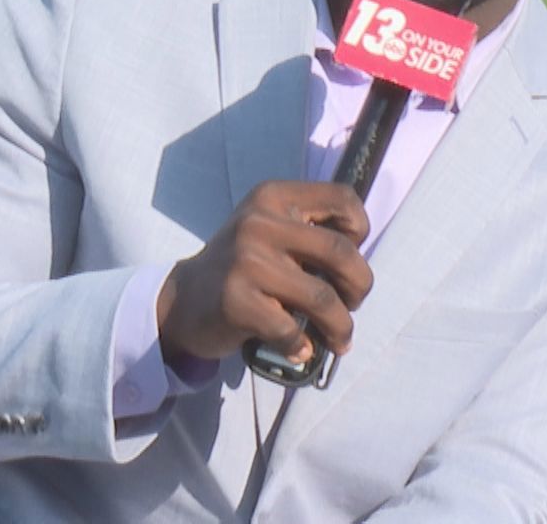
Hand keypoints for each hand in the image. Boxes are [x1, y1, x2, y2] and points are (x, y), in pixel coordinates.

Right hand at [156, 181, 373, 367]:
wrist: (184, 301)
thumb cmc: (244, 266)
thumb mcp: (273, 230)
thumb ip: (313, 235)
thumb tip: (361, 271)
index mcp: (274, 197)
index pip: (342, 198)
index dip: (360, 228)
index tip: (353, 254)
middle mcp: (260, 223)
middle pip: (340, 252)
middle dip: (360, 285)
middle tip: (354, 303)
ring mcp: (246, 261)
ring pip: (322, 298)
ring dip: (340, 326)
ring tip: (340, 339)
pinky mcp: (236, 301)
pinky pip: (291, 330)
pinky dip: (303, 346)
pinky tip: (301, 349)